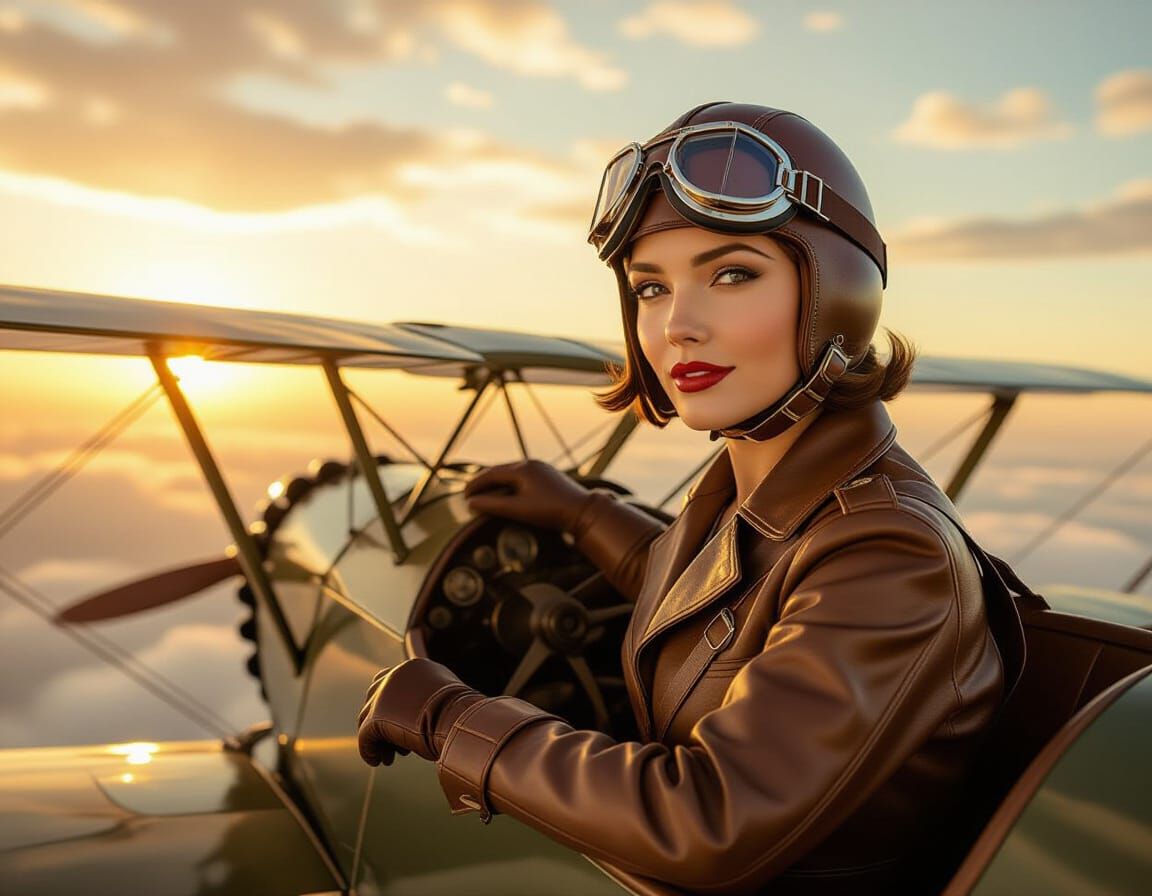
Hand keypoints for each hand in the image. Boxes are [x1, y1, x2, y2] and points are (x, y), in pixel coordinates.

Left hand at [356, 658, 484, 766]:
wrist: (462, 721)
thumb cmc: (462, 715)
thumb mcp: (445, 698)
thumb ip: (427, 699)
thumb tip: (420, 715)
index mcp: (413, 667)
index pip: (390, 682)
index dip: (392, 705)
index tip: (400, 725)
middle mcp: (395, 675)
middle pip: (375, 698)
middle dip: (382, 722)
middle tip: (394, 745)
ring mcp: (383, 695)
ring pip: (368, 717)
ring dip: (377, 738)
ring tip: (389, 757)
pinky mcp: (377, 716)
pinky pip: (365, 736)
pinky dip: (369, 750)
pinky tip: (378, 761)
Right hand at [464, 459, 593, 531]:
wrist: (582, 511)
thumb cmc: (551, 510)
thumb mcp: (518, 509)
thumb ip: (493, 506)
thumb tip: (471, 503)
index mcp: (522, 468)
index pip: (490, 474)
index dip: (475, 484)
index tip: (464, 495)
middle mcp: (531, 464)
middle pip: (500, 470)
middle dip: (484, 482)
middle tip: (471, 493)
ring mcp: (541, 469)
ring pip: (511, 472)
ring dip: (497, 482)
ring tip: (486, 493)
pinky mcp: (548, 476)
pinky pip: (523, 475)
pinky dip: (510, 483)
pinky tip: (508, 492)